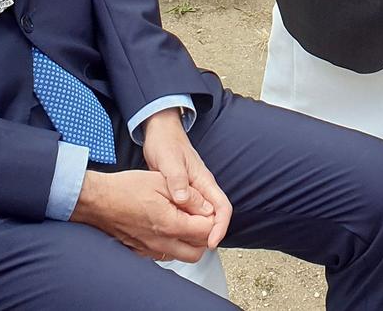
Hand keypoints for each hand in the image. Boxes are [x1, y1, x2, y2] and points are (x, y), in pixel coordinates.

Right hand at [69, 165, 219, 262]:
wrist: (98, 201)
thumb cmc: (125, 189)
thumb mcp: (162, 182)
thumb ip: (189, 196)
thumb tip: (207, 207)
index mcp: (170, 224)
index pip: (206, 231)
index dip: (211, 218)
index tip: (207, 207)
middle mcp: (162, 242)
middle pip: (198, 251)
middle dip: (204, 235)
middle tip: (200, 217)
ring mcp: (150, 250)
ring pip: (182, 256)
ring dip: (189, 242)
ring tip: (184, 221)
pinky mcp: (141, 252)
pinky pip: (165, 255)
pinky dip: (173, 245)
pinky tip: (167, 227)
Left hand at [140, 109, 231, 252]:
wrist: (160, 132)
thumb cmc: (166, 143)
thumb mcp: (169, 161)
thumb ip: (177, 179)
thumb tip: (183, 199)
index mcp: (204, 181)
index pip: (222, 208)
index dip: (220, 227)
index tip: (210, 242)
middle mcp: (202, 188)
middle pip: (215, 217)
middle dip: (209, 235)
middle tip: (196, 250)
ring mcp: (193, 192)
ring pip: (202, 217)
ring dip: (198, 233)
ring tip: (185, 246)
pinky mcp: (182, 195)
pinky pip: (190, 215)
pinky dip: (187, 226)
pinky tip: (175, 234)